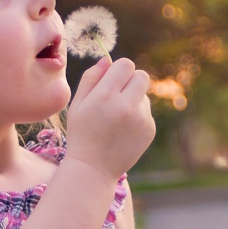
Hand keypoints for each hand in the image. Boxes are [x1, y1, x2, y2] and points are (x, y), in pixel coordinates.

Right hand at [64, 57, 155, 180]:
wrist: (93, 168)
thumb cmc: (81, 133)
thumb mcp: (77, 104)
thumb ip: (91, 78)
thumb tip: (108, 59)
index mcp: (105, 96)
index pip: (125, 65)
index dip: (119, 70)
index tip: (112, 79)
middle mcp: (126, 105)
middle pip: (141, 75)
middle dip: (131, 80)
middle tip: (118, 94)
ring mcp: (141, 119)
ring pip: (144, 94)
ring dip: (133, 99)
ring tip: (117, 118)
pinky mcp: (149, 129)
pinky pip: (146, 111)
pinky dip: (137, 116)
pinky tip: (123, 130)